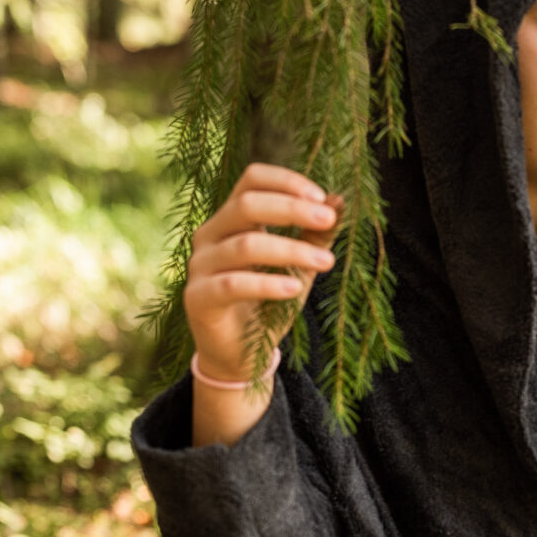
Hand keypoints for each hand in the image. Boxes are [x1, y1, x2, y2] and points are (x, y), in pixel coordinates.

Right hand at [184, 165, 342, 442]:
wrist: (239, 355)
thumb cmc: (268, 304)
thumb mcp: (298, 267)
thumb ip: (315, 236)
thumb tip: (339, 200)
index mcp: (231, 219)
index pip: (251, 180)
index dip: (286, 182)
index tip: (321, 198)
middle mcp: (210, 235)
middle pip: (247, 204)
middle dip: (292, 210)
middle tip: (329, 220)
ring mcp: (199, 266)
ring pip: (245, 245)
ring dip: (290, 250)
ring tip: (326, 263)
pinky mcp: (198, 298)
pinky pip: (233, 284)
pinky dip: (267, 284)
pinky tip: (294, 289)